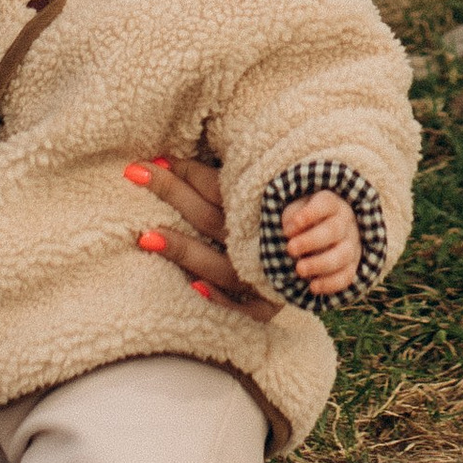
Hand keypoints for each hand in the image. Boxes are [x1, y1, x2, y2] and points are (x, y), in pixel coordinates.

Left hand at [123, 148, 277, 323]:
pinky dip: (222, 300)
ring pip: (220, 264)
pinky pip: (245, 310)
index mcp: (264, 207)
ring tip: (146, 236)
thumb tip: (182, 153)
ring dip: (184, 250)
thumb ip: (235, 177)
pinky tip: (195, 288)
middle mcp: (262, 241)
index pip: (218, 186)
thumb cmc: (282, 217)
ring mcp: (265, 277)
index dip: (187, 171)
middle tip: (136, 173)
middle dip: (173, 193)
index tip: (154, 160)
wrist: (326, 256)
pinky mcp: (268, 307)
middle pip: (209, 217)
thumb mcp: (269, 189)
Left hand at [278, 187, 360, 300]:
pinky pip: (347, 275)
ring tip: (299, 270)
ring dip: (320, 264)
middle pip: (334, 230)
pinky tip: (313, 287)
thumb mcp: (296, 210)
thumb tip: (291, 231)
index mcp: (332, 204)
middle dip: (310, 241)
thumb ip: (292, 218)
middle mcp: (346, 222)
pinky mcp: (353, 264)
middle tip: (290, 249)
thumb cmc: (305, 219)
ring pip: (343, 254)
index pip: (326, 204)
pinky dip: (331, 284)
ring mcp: (352, 244)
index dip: (309, 214)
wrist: (324, 231)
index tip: (289, 228)